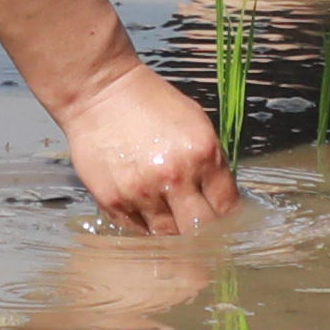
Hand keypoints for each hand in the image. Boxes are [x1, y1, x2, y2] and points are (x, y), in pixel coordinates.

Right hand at [56, 58, 240, 233]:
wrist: (101, 93)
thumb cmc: (151, 103)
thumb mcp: (195, 122)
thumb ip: (210, 160)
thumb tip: (218, 196)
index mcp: (201, 154)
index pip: (227, 206)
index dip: (229, 217)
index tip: (225, 219)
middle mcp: (174, 178)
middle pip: (200, 229)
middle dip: (204, 231)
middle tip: (200, 227)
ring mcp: (141, 193)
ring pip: (168, 237)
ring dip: (174, 233)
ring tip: (172, 222)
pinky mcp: (113, 202)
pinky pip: (137, 231)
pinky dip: (146, 228)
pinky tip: (147, 215)